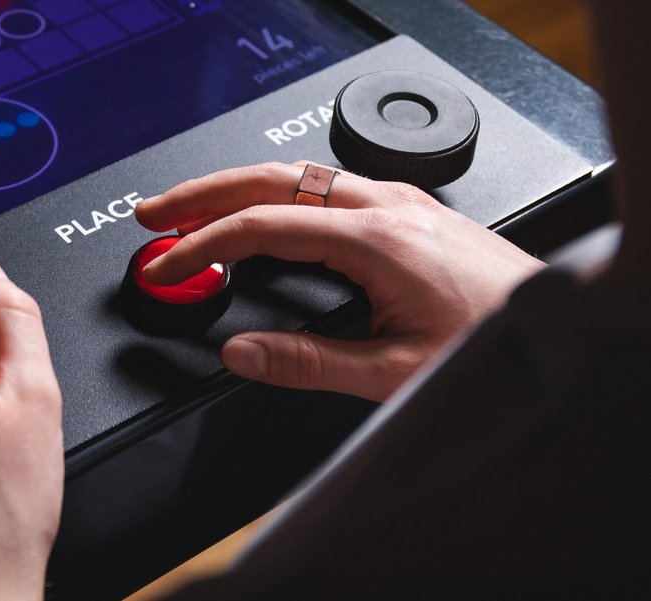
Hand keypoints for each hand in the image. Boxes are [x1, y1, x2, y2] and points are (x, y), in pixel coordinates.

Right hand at [135, 162, 544, 400]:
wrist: (553, 327)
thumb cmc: (490, 344)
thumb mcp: (392, 373)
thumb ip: (307, 365)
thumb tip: (241, 353)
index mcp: (378, 240)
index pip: (263, 226)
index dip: (203, 244)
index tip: (167, 264)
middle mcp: (387, 208)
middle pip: (271, 178)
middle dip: (202, 193)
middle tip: (155, 212)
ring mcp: (398, 203)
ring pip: (297, 174)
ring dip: (236, 187)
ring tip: (191, 207)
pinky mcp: (407, 211)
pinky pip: (326, 185)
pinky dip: (275, 193)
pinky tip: (262, 208)